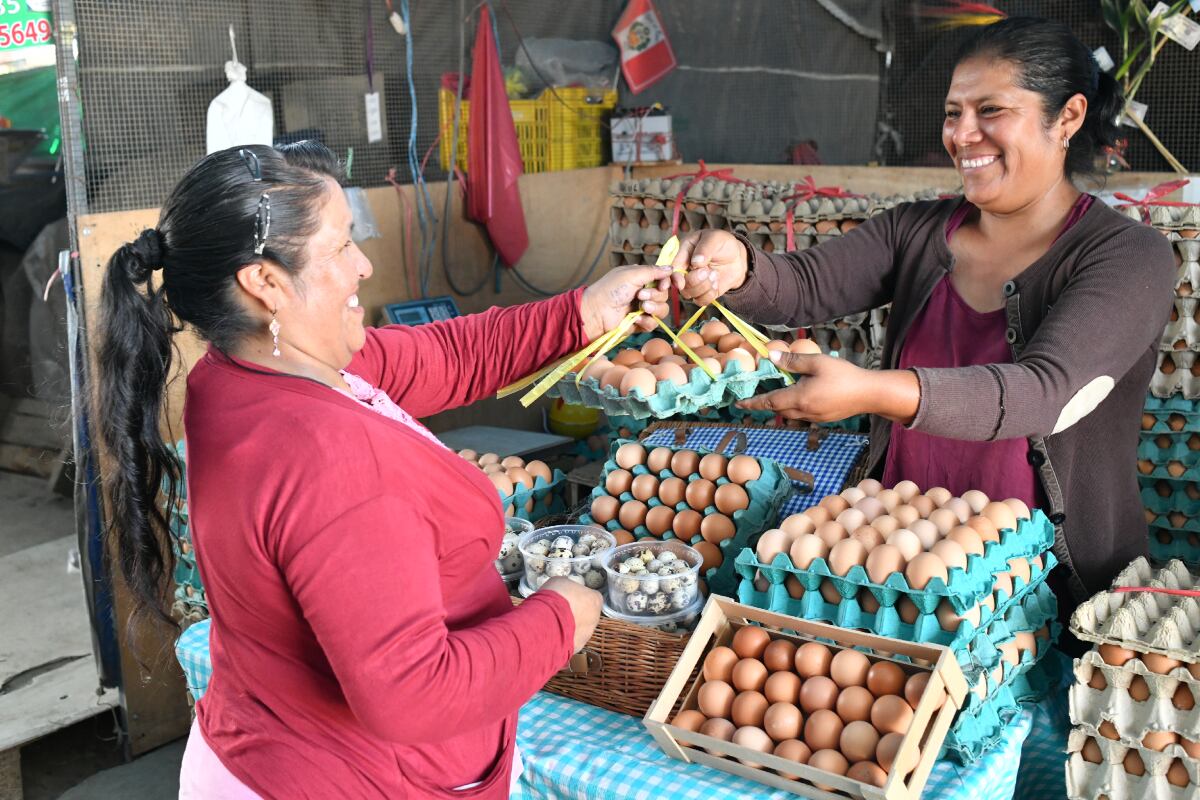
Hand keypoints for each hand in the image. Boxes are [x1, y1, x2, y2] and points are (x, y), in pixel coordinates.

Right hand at [539, 577, 602, 652]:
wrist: (545, 622)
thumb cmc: (555, 598)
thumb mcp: (559, 582)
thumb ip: (567, 586)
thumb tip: (563, 588)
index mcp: (595, 600)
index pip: (592, 597)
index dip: (581, 597)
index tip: (570, 597)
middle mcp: (594, 619)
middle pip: (587, 614)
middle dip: (575, 612)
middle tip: (560, 609)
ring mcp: (585, 635)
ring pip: (578, 630)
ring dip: (568, 627)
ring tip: (552, 622)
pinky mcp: (575, 648)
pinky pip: (569, 641)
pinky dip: (562, 638)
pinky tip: (551, 633)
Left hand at [580, 264, 672, 339]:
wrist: (596, 312)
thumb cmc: (610, 290)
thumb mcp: (631, 275)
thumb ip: (652, 271)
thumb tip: (670, 268)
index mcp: (642, 278)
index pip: (664, 279)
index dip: (670, 281)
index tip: (669, 284)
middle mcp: (644, 293)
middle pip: (664, 295)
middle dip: (655, 295)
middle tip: (640, 295)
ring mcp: (642, 309)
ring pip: (662, 310)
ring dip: (654, 308)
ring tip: (641, 308)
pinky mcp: (640, 324)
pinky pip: (654, 323)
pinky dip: (646, 321)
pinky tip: (636, 319)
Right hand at [669, 230, 749, 306]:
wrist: (737, 257)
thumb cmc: (723, 243)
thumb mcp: (715, 238)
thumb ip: (704, 248)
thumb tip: (695, 263)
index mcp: (682, 253)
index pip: (672, 268)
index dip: (674, 278)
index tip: (680, 283)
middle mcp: (684, 269)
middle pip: (680, 284)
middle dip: (695, 281)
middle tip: (708, 271)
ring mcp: (693, 282)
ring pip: (689, 294)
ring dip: (704, 287)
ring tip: (715, 275)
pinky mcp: (702, 292)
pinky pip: (700, 301)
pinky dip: (710, 294)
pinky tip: (716, 283)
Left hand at [738, 351, 919, 424]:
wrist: (870, 393)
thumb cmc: (844, 375)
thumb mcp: (817, 362)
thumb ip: (792, 360)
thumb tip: (770, 356)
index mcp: (800, 398)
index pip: (769, 402)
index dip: (752, 403)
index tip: (738, 404)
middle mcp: (804, 412)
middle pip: (778, 410)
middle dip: (765, 404)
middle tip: (753, 398)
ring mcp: (815, 418)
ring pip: (790, 414)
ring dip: (780, 406)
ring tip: (773, 397)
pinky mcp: (824, 418)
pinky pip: (802, 415)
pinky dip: (794, 408)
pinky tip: (798, 398)